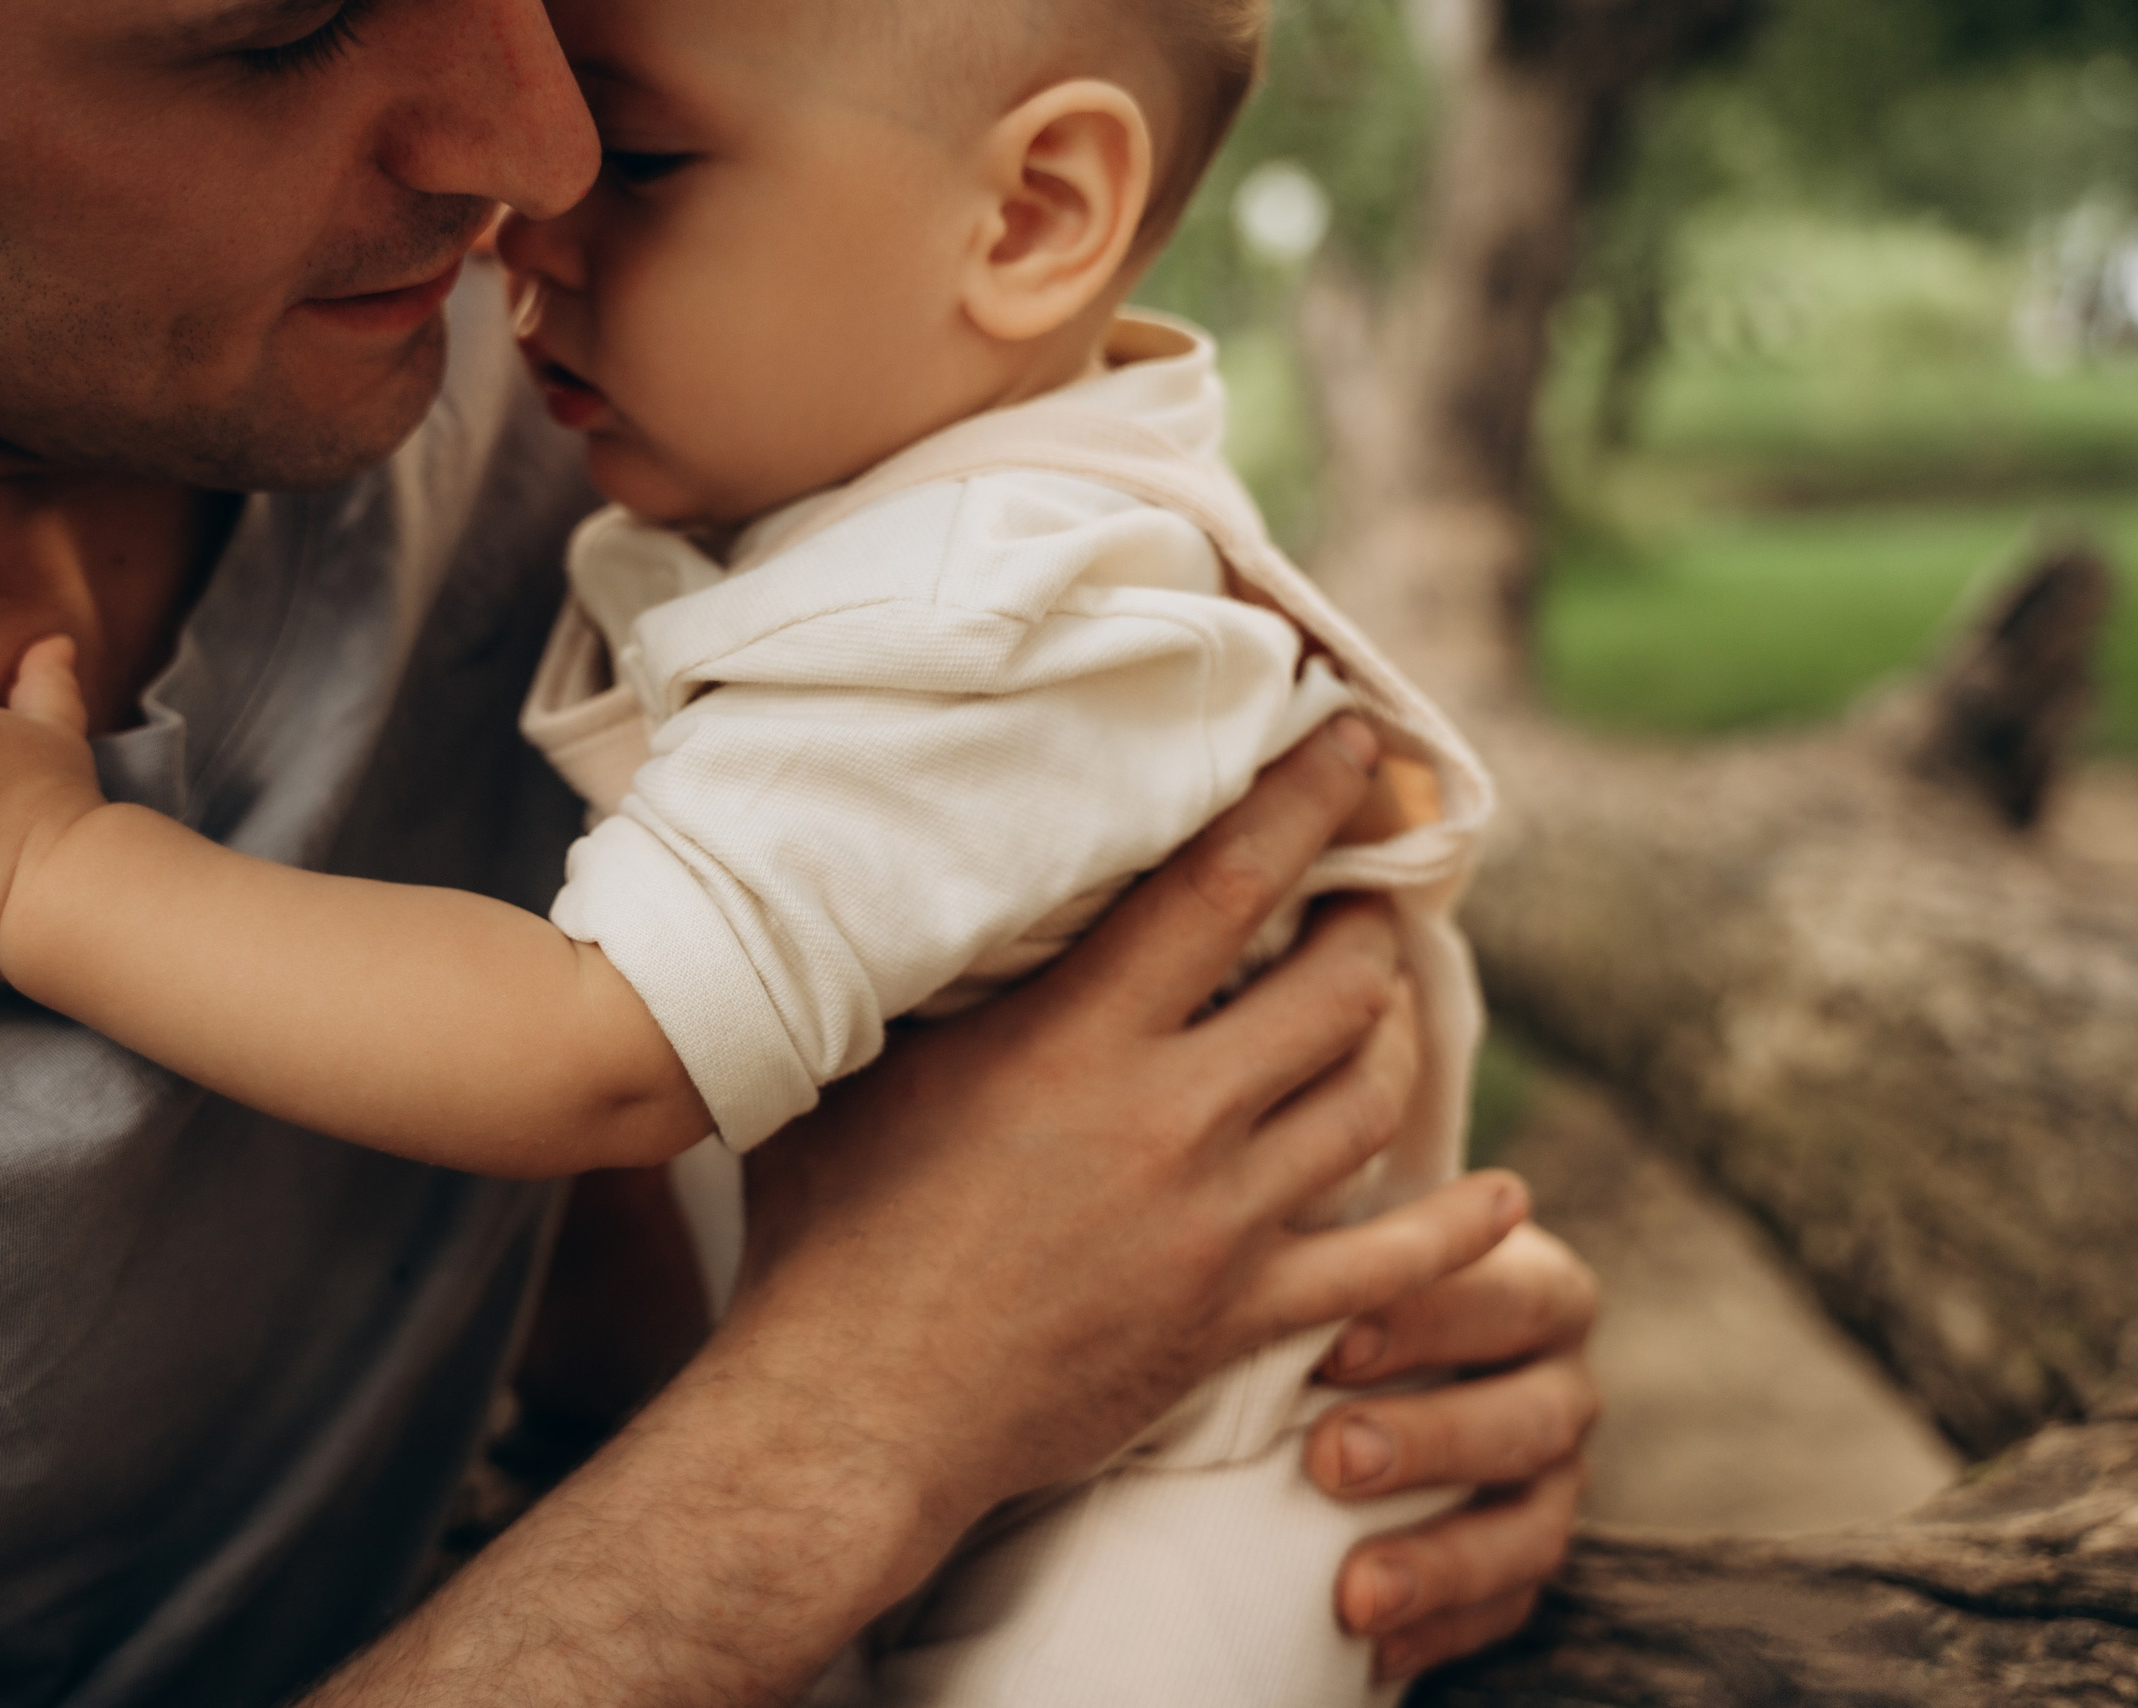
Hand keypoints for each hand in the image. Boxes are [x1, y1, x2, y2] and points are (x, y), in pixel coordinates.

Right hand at [725, 720, 1535, 1526]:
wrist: (856, 1417)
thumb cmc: (831, 1236)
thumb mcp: (863, 1071)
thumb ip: (925, 979)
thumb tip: (934, 884)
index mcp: (1074, 1040)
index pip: (1222, 882)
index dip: (1302, 799)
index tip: (1352, 743)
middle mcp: (1167, 1118)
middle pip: (1334, 988)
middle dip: (1369, 924)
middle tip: (1363, 897)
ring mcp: (1217, 1223)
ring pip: (1371, 1100)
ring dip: (1397, 1037)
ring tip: (1388, 1003)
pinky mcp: (1238, 1315)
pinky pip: (1392, 1262)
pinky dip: (1461, 1225)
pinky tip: (1505, 1194)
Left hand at [1306, 1221, 1601, 1681]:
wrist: (1331, 1364)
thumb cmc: (1331, 1277)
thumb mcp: (1336, 1246)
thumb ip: (1328, 1243)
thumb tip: (1250, 1236)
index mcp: (1531, 1283)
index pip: (1509, 1293)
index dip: (1430, 1319)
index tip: (1333, 1345)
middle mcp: (1559, 1380)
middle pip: (1531, 1418)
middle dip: (1431, 1443)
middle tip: (1330, 1461)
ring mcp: (1554, 1477)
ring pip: (1532, 1531)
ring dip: (1441, 1562)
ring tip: (1353, 1592)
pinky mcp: (1526, 1557)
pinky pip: (1505, 1609)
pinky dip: (1438, 1630)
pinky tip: (1370, 1648)